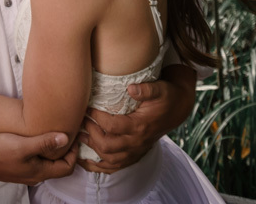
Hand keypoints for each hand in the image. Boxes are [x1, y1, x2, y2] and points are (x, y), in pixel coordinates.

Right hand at [0, 130, 78, 184]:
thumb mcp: (23, 145)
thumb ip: (44, 143)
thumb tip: (66, 138)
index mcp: (39, 172)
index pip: (67, 168)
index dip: (74, 152)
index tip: (74, 134)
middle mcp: (34, 175)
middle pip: (58, 166)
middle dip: (66, 151)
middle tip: (68, 131)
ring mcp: (25, 171)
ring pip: (47, 163)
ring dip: (53, 149)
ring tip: (54, 131)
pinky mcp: (17, 165)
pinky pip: (36, 160)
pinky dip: (42, 150)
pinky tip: (36, 136)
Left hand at [78, 67, 195, 172]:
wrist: (176, 111)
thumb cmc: (165, 98)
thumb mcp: (160, 89)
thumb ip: (146, 89)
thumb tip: (131, 88)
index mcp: (140, 126)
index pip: (113, 126)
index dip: (98, 117)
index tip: (88, 107)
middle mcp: (137, 143)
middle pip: (108, 146)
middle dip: (91, 133)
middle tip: (82, 120)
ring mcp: (135, 151)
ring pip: (110, 159)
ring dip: (92, 149)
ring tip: (79, 136)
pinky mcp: (134, 155)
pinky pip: (115, 167)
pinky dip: (99, 167)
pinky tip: (86, 161)